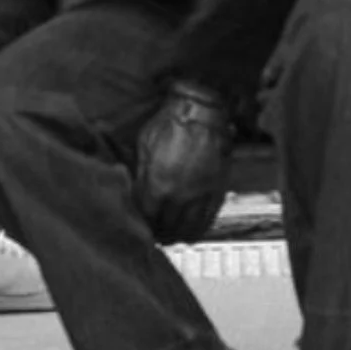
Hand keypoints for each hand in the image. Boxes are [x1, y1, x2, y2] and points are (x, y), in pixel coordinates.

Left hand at [134, 80, 233, 244]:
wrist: (204, 112)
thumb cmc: (170, 124)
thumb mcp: (145, 146)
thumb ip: (141, 175)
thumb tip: (135, 195)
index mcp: (158, 185)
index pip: (146, 218)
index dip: (141, 224)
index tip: (138, 226)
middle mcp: (180, 196)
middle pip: (166, 228)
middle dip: (157, 234)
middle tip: (152, 235)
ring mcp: (201, 195)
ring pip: (187, 230)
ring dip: (176, 237)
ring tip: (169, 238)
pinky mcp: (216, 192)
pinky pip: (207, 221)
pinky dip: (197, 231)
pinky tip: (189, 234)